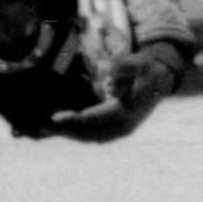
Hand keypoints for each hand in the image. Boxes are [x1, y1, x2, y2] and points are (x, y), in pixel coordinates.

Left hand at [38, 44, 182, 143]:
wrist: (161, 80)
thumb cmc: (145, 70)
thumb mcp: (136, 63)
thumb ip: (121, 68)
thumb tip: (105, 76)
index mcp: (125, 113)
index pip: (94, 118)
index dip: (74, 119)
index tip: (55, 118)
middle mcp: (122, 127)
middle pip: (88, 133)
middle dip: (64, 131)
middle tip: (41, 127)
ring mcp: (120, 131)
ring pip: (90, 138)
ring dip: (68, 135)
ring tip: (45, 131)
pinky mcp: (117, 130)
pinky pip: (94, 136)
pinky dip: (77, 134)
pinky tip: (62, 130)